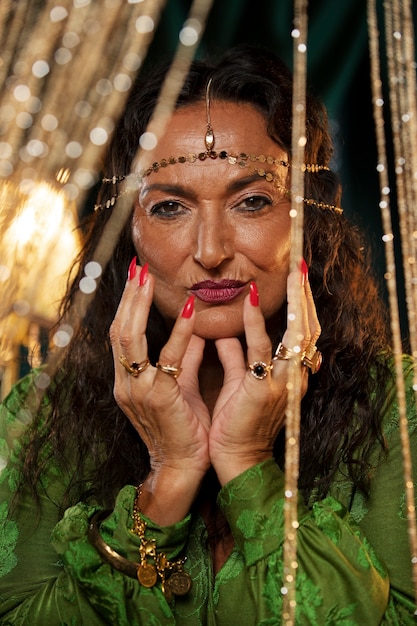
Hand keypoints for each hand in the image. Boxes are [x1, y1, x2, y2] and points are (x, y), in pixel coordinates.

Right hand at [109, 261, 209, 522]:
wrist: (183, 467)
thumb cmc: (184, 427)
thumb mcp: (181, 386)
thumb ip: (185, 358)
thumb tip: (196, 330)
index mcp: (129, 379)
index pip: (122, 335)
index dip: (129, 306)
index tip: (138, 279)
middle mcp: (125, 382)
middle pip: (119, 330)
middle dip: (128, 297)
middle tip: (138, 267)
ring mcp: (137, 389)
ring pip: (129, 338)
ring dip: (139, 305)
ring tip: (147, 277)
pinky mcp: (157, 396)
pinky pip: (166, 358)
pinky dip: (178, 331)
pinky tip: (189, 309)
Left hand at [209, 265, 320, 484]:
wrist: (236, 459)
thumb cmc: (236, 422)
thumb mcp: (238, 383)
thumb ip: (235, 358)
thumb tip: (227, 336)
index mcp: (289, 375)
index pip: (302, 333)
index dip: (302, 306)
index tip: (296, 278)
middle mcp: (294, 377)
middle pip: (309, 328)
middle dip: (306, 297)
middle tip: (301, 266)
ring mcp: (283, 383)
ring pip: (297, 334)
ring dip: (295, 301)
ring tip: (293, 273)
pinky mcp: (263, 390)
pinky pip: (261, 351)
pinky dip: (256, 324)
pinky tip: (251, 301)